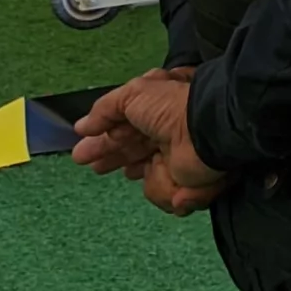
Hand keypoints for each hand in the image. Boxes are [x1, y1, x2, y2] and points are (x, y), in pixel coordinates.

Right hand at [71, 69, 224, 215]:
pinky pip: (168, 195)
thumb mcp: (133, 95)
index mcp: (159, 110)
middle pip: (135, 152)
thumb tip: (82, 126)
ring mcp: (179, 160)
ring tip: (134, 172)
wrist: (208, 130)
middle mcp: (170, 134)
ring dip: (149, 177)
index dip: (104, 140)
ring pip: (151, 178)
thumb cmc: (171, 107)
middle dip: (113, 158)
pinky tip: (175, 187)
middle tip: (94, 166)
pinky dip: (168, 190)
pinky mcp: (188, 184)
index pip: (126, 127)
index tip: (82, 151)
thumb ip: (105, 109)